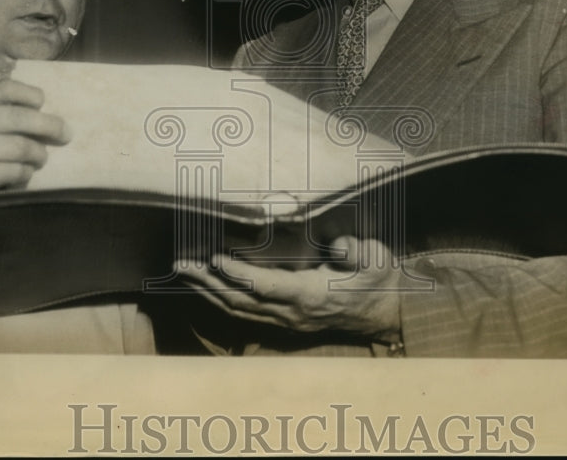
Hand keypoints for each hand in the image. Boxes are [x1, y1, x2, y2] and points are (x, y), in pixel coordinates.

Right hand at [0, 79, 70, 198]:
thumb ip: (2, 106)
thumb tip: (47, 109)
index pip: (5, 88)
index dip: (29, 94)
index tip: (42, 102)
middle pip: (19, 118)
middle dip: (49, 126)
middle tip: (65, 134)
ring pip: (22, 147)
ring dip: (39, 154)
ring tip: (40, 157)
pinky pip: (16, 171)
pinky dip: (26, 173)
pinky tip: (22, 173)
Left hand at [176, 236, 401, 340]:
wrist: (385, 310)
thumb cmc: (377, 278)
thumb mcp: (375, 259)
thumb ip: (357, 251)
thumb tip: (340, 244)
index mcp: (310, 295)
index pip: (265, 286)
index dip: (238, 273)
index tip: (215, 257)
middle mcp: (292, 312)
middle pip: (240, 300)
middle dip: (209, 282)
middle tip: (182, 263)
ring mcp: (286, 321)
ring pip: (238, 310)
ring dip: (208, 291)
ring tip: (184, 272)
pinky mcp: (284, 321)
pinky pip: (245, 314)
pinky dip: (221, 300)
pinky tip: (206, 287)